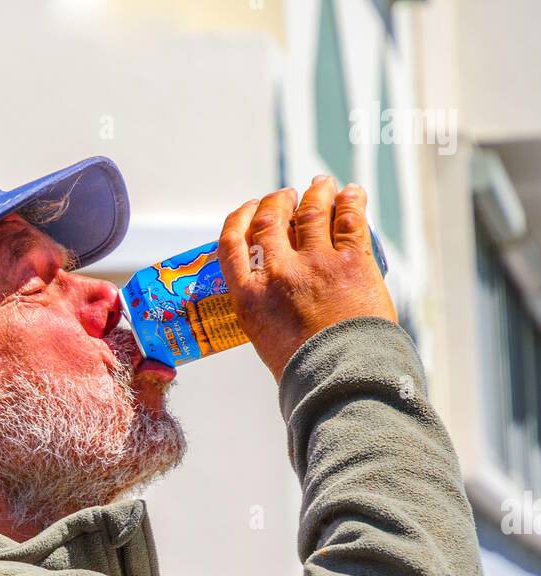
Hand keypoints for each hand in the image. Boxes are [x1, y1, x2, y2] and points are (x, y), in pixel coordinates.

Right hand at [218, 175, 397, 381]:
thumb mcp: (266, 341)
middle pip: (271, 219)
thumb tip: (276, 292)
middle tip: (287, 196)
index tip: (250, 209)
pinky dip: (350, 201)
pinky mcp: (351, 262)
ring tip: (320, 185)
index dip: (240, 218)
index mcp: (250, 298)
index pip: (232, 243)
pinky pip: (350, 218)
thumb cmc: (306, 373)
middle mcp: (279, 274)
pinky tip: (351, 194)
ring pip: (312, 210)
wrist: (344, 381)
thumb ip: (265, 310)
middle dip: (278, 201)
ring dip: (316, 192)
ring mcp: (316, 264)